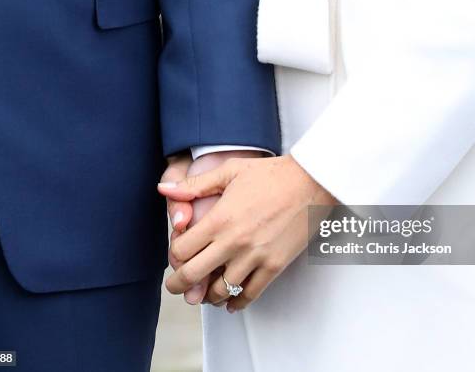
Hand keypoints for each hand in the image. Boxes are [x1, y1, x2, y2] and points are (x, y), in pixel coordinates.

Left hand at [161, 150, 266, 304]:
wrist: (311, 182)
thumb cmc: (272, 174)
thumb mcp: (230, 171)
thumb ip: (194, 185)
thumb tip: (163, 190)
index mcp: (219, 219)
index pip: (182, 250)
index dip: (173, 257)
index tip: (176, 257)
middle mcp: (234, 242)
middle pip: (194, 275)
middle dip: (179, 285)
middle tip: (176, 287)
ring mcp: (255, 257)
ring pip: (221, 290)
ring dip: (208, 295)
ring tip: (204, 293)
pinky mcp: (275, 265)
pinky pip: (250, 294)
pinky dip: (237, 302)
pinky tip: (230, 302)